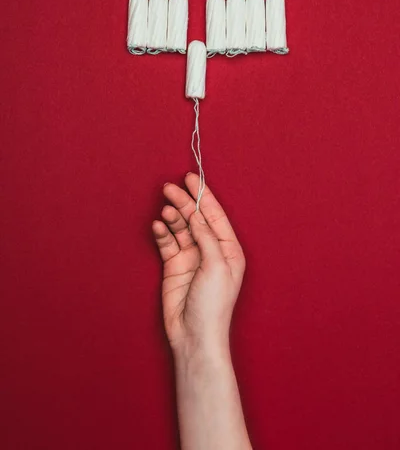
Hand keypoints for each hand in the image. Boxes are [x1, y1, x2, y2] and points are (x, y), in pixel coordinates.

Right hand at [152, 173, 245, 355]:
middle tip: (169, 188)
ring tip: (165, 210)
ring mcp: (191, 257)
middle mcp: (210, 250)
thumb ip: (205, 237)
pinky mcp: (174, 266)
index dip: (203, 195)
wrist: (194, 335)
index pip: (215, 215)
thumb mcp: (216, 266)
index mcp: (228, 249)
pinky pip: (167, 243)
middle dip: (184, 202)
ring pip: (180, 229)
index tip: (190, 177)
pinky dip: (163, 233)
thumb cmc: (213, 304)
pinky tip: (159, 226)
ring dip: (173, 217)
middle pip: (196, 218)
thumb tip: (196, 214)